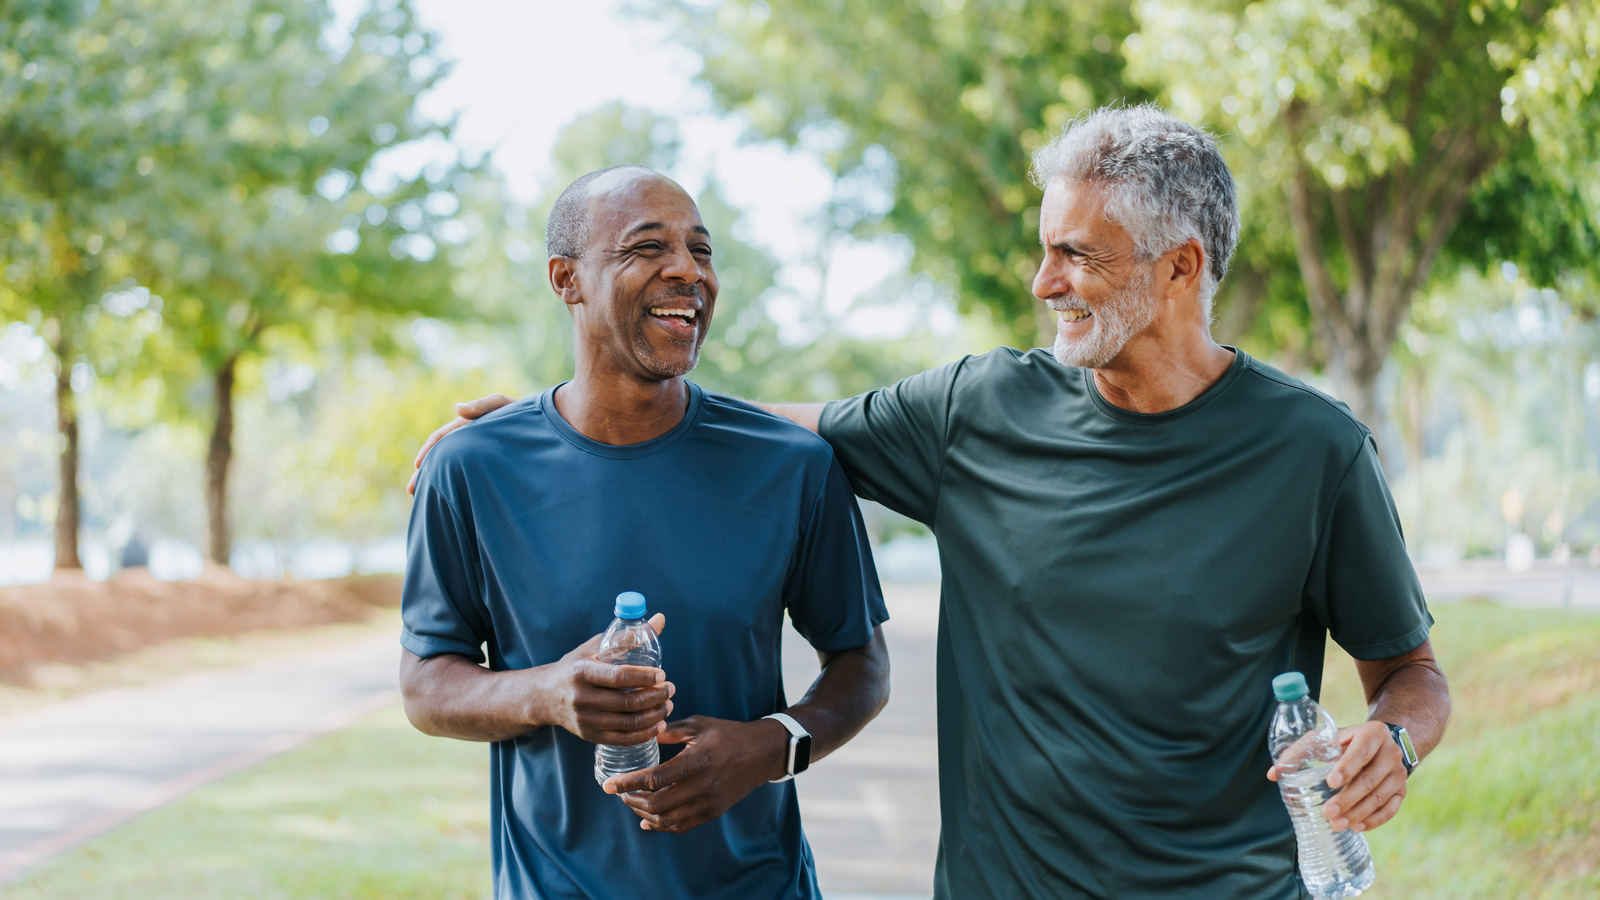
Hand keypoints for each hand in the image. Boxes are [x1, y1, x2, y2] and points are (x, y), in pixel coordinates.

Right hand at [407, 393, 517, 494]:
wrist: (543, 425)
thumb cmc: (523, 413)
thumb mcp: (503, 406)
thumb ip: (482, 406)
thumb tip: (457, 408)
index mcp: (465, 427)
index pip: (440, 438)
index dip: (428, 451)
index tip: (418, 467)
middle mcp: (466, 442)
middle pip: (440, 458)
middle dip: (424, 474)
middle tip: (412, 491)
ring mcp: (475, 455)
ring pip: (450, 470)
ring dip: (437, 482)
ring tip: (426, 501)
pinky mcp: (487, 468)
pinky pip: (466, 478)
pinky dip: (456, 487)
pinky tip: (453, 501)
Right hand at [534, 614, 672, 744]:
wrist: (545, 696)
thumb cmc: (575, 667)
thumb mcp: (595, 646)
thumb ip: (627, 635)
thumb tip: (660, 619)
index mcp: (582, 672)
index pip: (618, 677)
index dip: (645, 677)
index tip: (662, 675)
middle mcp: (581, 698)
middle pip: (627, 702)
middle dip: (655, 696)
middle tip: (670, 689)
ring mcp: (585, 720)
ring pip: (628, 723)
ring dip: (655, 715)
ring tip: (668, 705)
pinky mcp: (589, 735)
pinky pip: (623, 739)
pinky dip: (644, 734)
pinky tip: (658, 724)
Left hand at [600, 715, 788, 833]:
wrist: (762, 754)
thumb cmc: (729, 734)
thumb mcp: (700, 725)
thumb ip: (672, 731)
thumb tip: (646, 733)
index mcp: (696, 762)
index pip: (654, 780)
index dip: (627, 784)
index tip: (607, 786)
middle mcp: (701, 786)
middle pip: (656, 804)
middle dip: (631, 801)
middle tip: (619, 792)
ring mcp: (708, 803)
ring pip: (667, 819)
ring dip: (644, 814)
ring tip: (631, 803)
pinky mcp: (713, 812)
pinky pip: (682, 826)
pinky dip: (662, 826)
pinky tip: (648, 821)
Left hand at [1267, 720, 1406, 833]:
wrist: (1383, 742)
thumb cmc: (1346, 741)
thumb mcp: (1327, 738)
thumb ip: (1300, 752)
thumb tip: (1273, 774)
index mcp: (1372, 733)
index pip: (1361, 752)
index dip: (1347, 767)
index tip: (1330, 782)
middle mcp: (1390, 752)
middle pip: (1370, 779)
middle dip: (1348, 799)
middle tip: (1327, 813)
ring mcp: (1399, 773)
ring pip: (1380, 796)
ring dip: (1358, 813)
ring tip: (1337, 824)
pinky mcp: (1402, 790)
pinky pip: (1392, 808)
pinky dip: (1375, 820)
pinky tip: (1357, 827)